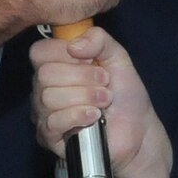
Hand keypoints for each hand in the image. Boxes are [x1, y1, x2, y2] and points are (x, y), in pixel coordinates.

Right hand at [33, 29, 173, 177]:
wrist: (138, 130)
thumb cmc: (124, 94)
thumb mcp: (117, 57)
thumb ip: (98, 39)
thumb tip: (74, 46)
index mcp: (55, 66)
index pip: (39, 52)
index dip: (64, 52)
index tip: (91, 59)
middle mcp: (43, 88)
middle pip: (45, 74)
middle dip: (82, 77)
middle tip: (104, 84)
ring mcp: (43, 113)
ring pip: (49, 97)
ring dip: (85, 96)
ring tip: (105, 101)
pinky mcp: (49, 137)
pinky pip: (53, 121)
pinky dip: (77, 115)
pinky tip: (95, 117)